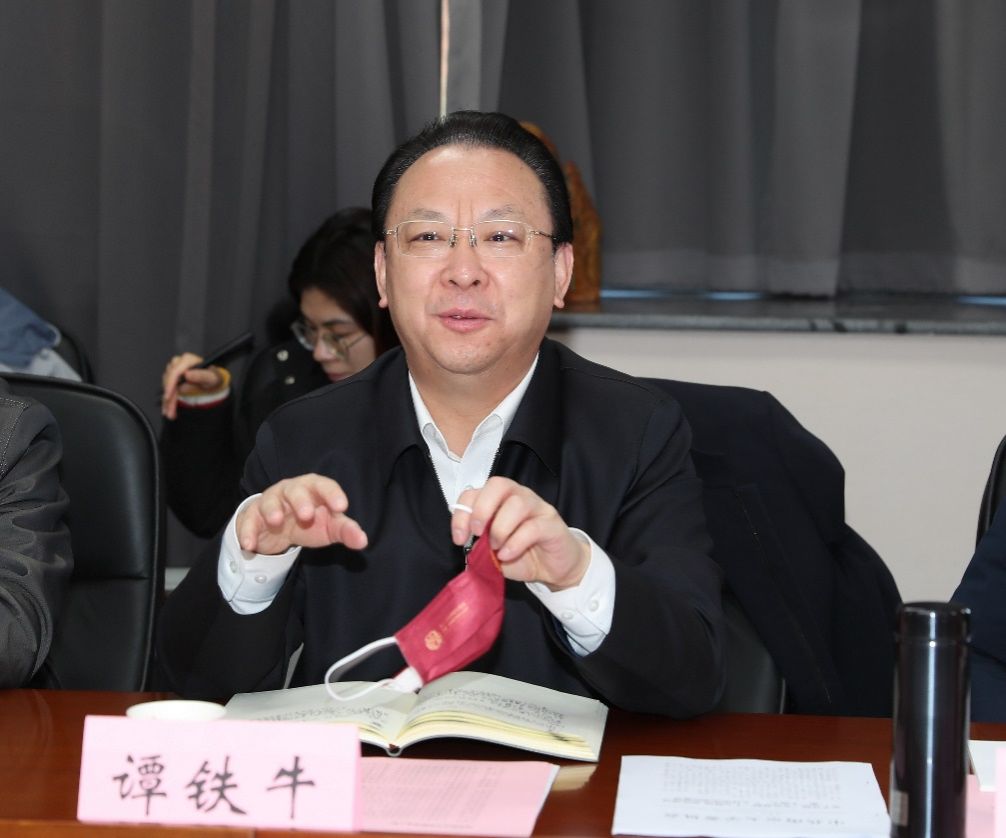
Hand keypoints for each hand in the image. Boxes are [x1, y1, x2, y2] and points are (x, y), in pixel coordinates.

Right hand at [160, 352, 225, 418]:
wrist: (213, 381)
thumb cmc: (213, 378)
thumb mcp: (210, 378)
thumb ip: (200, 376)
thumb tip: (187, 374)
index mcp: (188, 360)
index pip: (174, 372)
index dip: (170, 384)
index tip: (168, 396)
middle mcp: (178, 363)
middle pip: (168, 382)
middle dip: (169, 398)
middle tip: (170, 411)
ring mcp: (173, 371)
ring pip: (166, 388)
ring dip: (167, 402)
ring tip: (171, 413)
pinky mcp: (171, 379)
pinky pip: (166, 391)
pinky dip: (167, 401)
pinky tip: (168, 410)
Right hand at [236, 473, 368, 555]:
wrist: (278, 529)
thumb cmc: (310, 522)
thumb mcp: (329, 527)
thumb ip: (346, 531)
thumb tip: (363, 540)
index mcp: (314, 490)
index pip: (324, 485)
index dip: (332, 493)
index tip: (341, 506)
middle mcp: (291, 491)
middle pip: (295, 489)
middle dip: (300, 500)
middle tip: (307, 515)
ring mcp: (270, 501)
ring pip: (269, 500)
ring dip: (272, 510)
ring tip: (276, 522)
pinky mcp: (252, 516)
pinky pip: (249, 521)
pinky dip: (248, 532)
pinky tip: (249, 546)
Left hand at [450, 477, 589, 590]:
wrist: (553, 568)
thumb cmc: (521, 554)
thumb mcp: (493, 551)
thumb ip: (480, 544)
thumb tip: (466, 542)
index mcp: (499, 500)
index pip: (475, 492)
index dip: (462, 513)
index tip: (459, 538)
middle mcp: (518, 496)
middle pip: (498, 485)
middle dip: (481, 510)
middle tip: (478, 534)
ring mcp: (537, 507)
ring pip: (517, 503)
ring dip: (500, 529)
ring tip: (496, 548)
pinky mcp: (552, 523)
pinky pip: (533, 526)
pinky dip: (515, 543)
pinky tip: (508, 555)